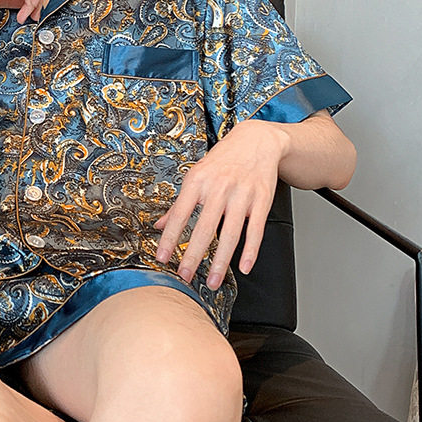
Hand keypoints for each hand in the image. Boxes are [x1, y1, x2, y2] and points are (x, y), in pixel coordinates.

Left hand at [154, 119, 288, 289]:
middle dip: (193, 255)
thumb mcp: (196, 174)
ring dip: (220, 262)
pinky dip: (250, 251)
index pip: (180, 214)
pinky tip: (243, 268)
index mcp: (198, 180)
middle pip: (204, 228)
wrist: (256, 141)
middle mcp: (219, 188)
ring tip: (212, 281)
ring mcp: (241, 195)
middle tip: (184, 276)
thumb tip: (160, 225)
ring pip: (230, 234)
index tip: (162, 257)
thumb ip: (179, 202)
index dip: (170, 238)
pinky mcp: (261, 201)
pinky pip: (255, 230)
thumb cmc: (223, 160)